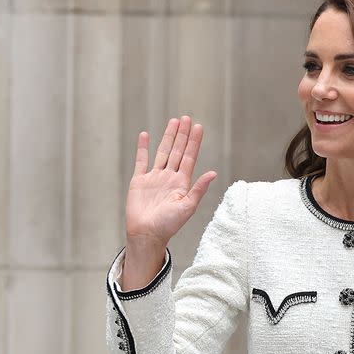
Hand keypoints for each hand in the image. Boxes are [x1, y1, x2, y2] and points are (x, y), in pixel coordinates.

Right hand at [124, 116, 218, 250]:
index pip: (189, 158)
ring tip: (174, 122)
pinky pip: (141, 161)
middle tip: (187, 118)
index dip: (194, 142)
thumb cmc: (168, 225)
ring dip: (168, 137)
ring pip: (162, 152)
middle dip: (183, 135)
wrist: (146, 234)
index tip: (199, 127)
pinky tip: (146, 135)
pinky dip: (143, 148)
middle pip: (177, 151)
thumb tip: (213, 173)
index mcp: (181, 184)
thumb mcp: (187, 207)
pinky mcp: (139, 181)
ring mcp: (154, 178)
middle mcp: (169, 178)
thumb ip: (199, 189)